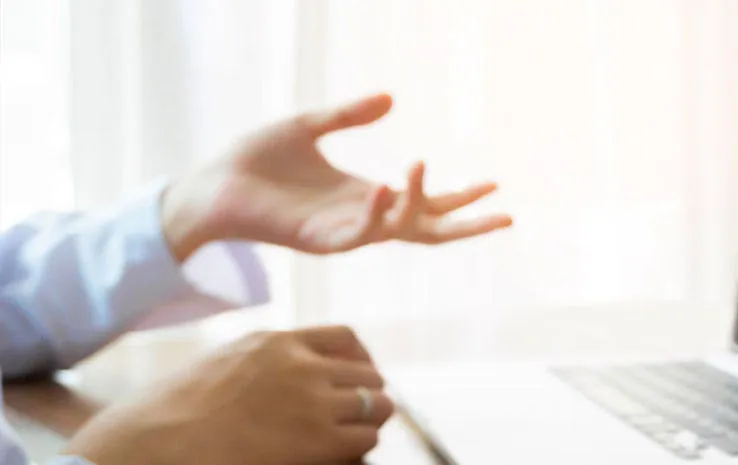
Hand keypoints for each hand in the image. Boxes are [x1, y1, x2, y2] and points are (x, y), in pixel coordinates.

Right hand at [64, 326, 393, 464]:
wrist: (153, 445)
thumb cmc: (171, 414)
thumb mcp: (222, 363)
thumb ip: (262, 363)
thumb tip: (293, 377)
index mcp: (275, 342)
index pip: (344, 338)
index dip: (359, 360)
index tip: (356, 378)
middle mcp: (300, 365)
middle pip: (367, 373)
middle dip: (365, 394)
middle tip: (356, 415)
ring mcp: (312, 401)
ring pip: (375, 405)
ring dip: (368, 421)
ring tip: (352, 437)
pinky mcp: (319, 441)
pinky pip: (365, 440)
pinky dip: (360, 448)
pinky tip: (342, 456)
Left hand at [161, 93, 512, 261]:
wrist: (210, 183)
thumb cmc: (255, 159)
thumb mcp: (308, 126)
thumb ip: (349, 115)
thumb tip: (391, 97)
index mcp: (365, 195)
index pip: (425, 202)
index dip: (460, 196)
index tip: (495, 183)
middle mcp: (362, 218)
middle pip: (428, 230)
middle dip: (467, 226)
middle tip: (507, 216)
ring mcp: (343, 232)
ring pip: (398, 230)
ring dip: (417, 204)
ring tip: (421, 165)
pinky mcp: (319, 240)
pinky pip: (358, 233)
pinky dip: (376, 213)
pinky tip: (385, 187)